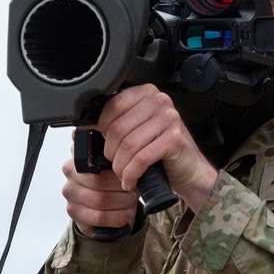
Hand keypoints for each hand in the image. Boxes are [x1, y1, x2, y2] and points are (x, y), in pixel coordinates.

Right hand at [62, 153, 139, 235]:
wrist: (108, 204)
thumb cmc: (115, 182)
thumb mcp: (119, 167)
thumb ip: (122, 161)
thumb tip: (132, 165)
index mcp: (83, 154)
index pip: (100, 160)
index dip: (119, 171)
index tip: (131, 176)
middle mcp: (70, 170)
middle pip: (100, 181)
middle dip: (123, 189)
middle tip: (134, 192)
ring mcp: (69, 191)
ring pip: (100, 200)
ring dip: (123, 203)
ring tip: (130, 202)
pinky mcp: (72, 210)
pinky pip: (99, 217)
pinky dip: (117, 217)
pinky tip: (125, 214)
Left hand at [66, 85, 218, 225]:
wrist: (188, 169)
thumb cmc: (161, 150)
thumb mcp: (137, 129)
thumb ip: (117, 122)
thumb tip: (85, 124)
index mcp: (147, 93)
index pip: (111, 105)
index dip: (101, 128)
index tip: (104, 143)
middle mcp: (160, 101)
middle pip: (117, 128)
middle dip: (110, 152)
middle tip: (114, 164)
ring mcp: (169, 119)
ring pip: (128, 145)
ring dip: (120, 166)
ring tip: (122, 174)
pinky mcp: (174, 139)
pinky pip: (141, 158)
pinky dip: (131, 174)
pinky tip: (131, 180)